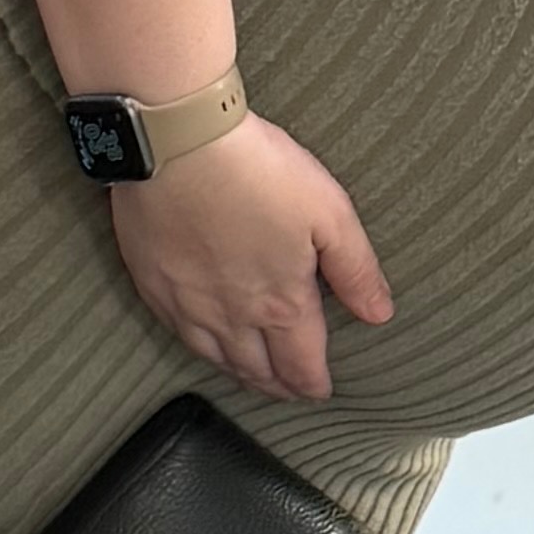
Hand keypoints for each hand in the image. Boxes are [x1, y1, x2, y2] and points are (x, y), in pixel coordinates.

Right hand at [107, 111, 393, 401]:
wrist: (178, 143)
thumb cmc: (256, 170)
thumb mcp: (329, 213)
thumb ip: (356, 270)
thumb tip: (379, 313)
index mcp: (281, 303)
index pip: (302, 366)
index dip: (314, 384)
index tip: (321, 390)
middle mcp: (234, 317)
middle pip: (259, 371)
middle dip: (280, 386)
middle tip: (291, 390)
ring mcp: (189, 306)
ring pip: (218, 360)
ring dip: (241, 375)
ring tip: (254, 377)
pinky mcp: (154, 286)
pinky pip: (180, 337)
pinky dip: (201, 351)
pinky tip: (205, 345)